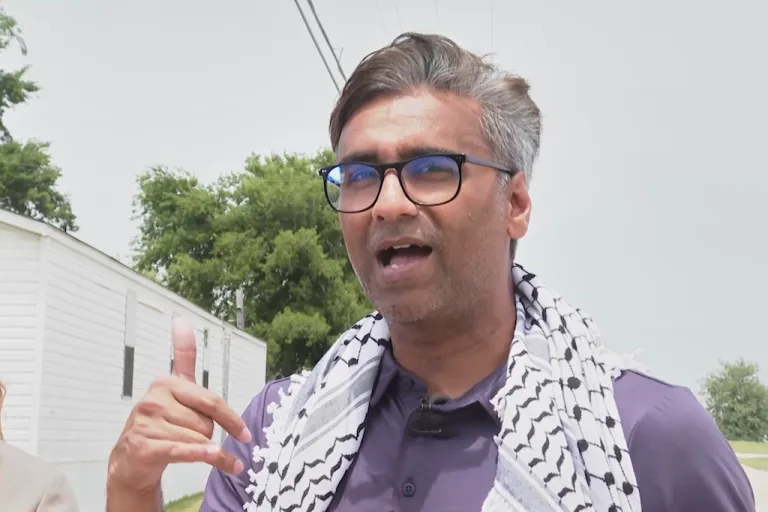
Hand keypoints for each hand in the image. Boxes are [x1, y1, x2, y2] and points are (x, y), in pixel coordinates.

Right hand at [107, 317, 251, 494]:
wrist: (130, 461)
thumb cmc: (161, 423)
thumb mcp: (175, 390)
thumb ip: (183, 357)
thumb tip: (181, 320)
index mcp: (166, 382)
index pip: (210, 400)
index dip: (230, 418)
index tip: (245, 433)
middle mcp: (154, 399)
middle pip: (206, 421)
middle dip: (208, 434)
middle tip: (195, 439)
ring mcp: (148, 422)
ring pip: (198, 438)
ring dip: (204, 450)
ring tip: (189, 451)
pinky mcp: (145, 445)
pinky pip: (186, 451)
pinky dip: (206, 457)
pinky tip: (221, 461)